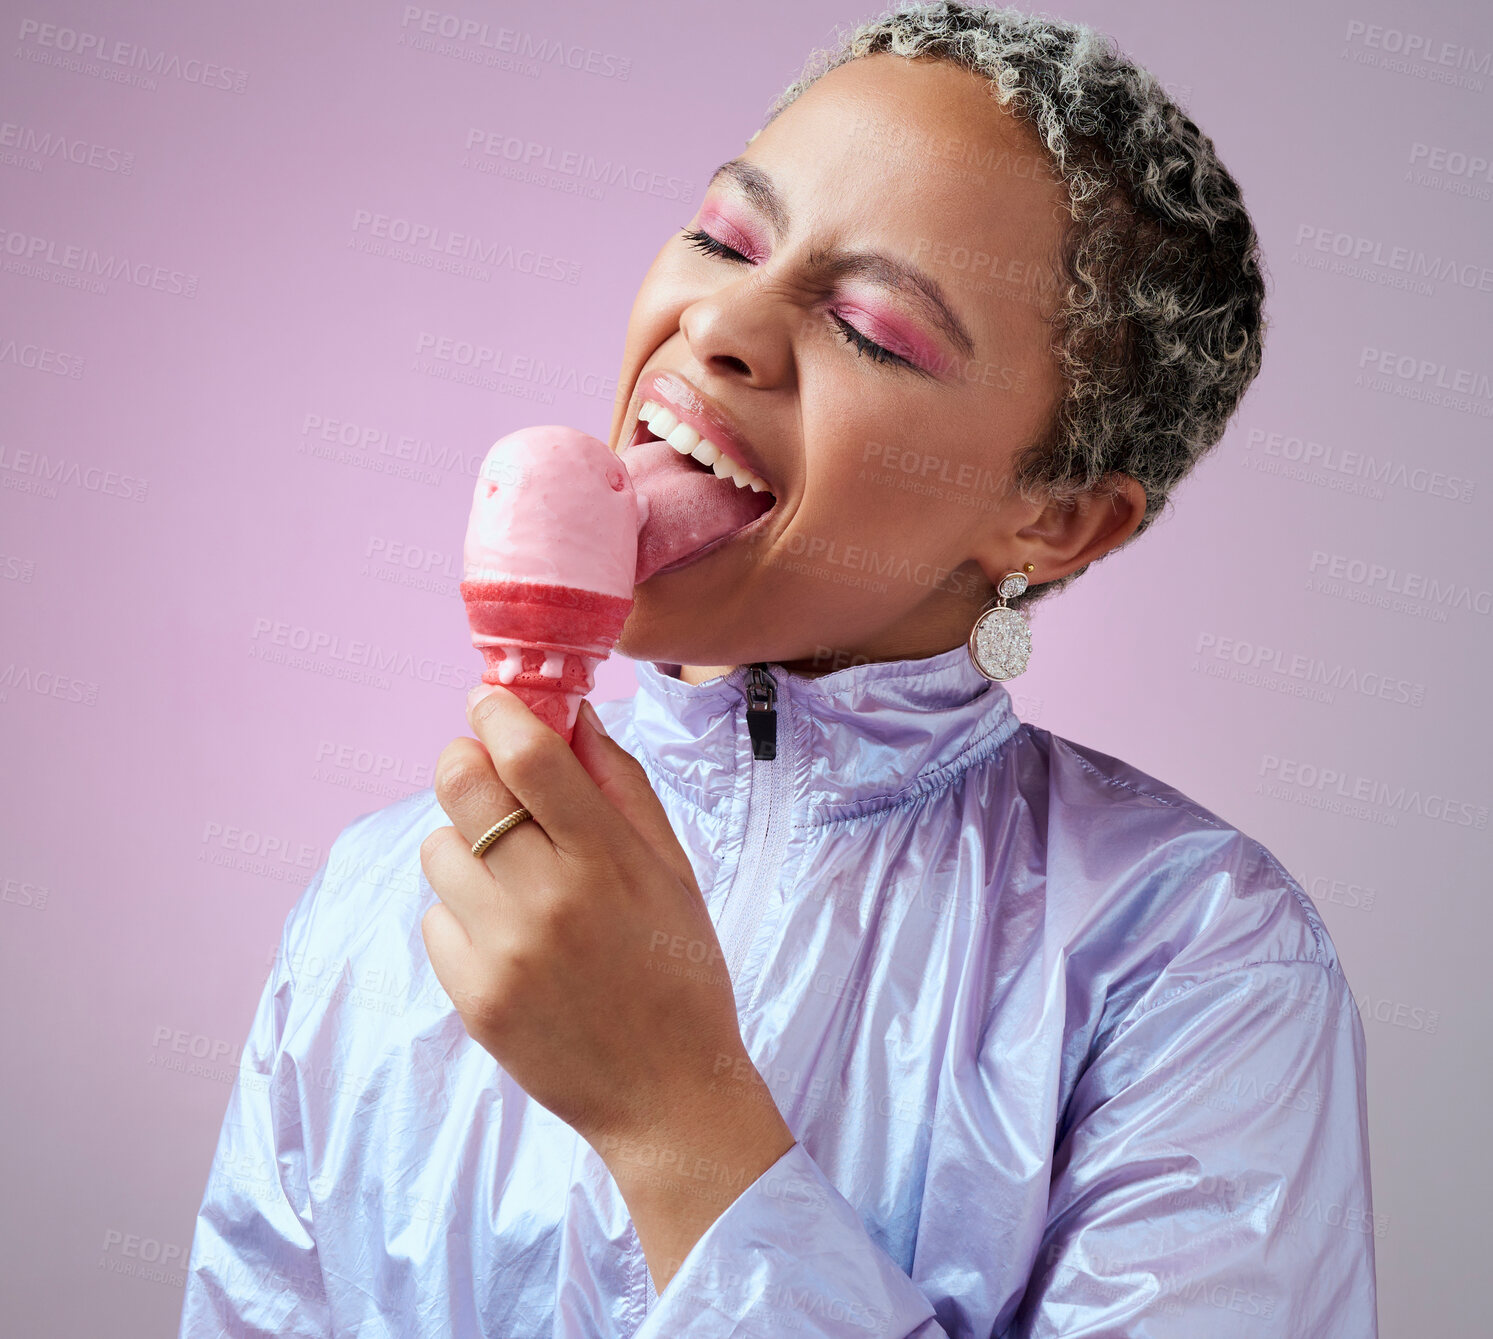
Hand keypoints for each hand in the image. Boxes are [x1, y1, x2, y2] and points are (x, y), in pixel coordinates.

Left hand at [419, 685, 792, 1182]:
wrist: (668, 1095)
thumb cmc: (680, 971)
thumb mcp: (674, 870)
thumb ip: (624, 787)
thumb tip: (574, 717)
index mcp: (606, 859)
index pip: (528, 755)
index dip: (498, 712)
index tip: (490, 699)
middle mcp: (547, 899)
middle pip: (462, 785)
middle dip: (466, 759)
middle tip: (486, 771)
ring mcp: (502, 952)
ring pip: (438, 849)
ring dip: (465, 843)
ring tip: (510, 873)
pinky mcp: (472, 997)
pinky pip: (435, 918)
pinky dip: (463, 914)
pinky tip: (509, 936)